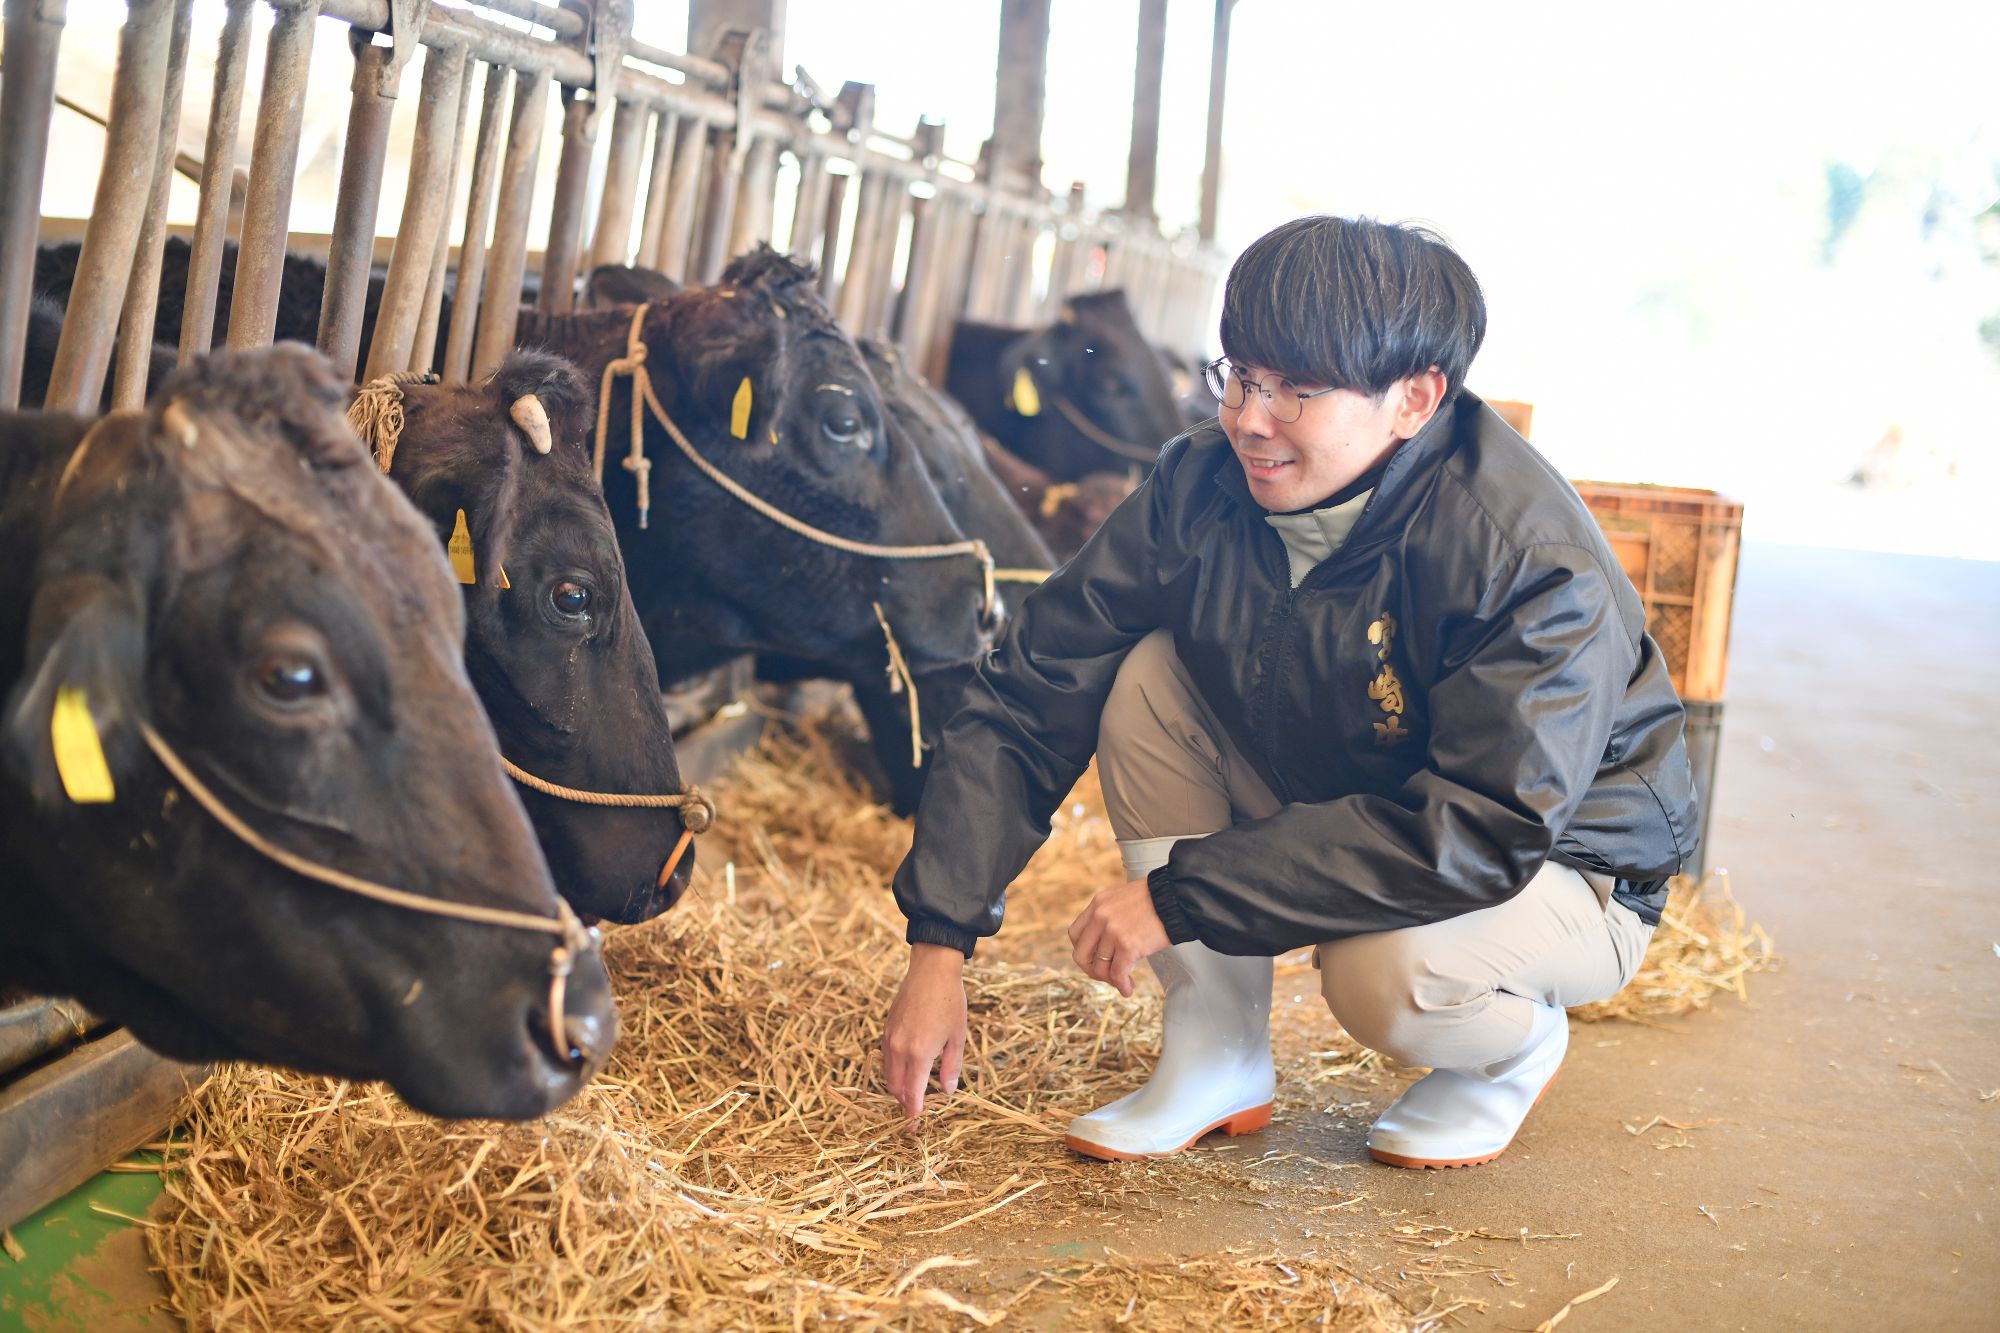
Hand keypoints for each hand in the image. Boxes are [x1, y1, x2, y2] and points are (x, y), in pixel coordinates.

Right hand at [880, 943, 967, 1119]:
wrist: (931, 969)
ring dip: (898, 1088)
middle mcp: (899, 1049)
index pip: (911, 1095)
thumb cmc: (949, 1001)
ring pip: (888, 1074)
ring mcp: (889, 1038)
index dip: (913, 1114)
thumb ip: (951, 1067)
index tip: (914, 1127)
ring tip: (912, 1094)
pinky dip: (893, 1070)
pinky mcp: (886, 1028)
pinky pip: (885, 1058)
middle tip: (915, 1112)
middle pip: (895, 1088)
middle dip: (904, 1103)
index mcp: (919, 1054)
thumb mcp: (957, 1037)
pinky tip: (906, 1070)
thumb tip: (947, 1091)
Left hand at [1067, 877, 1170, 997]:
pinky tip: (1128, 988)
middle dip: (1092, 970)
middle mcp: (1100, 917)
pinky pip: (1118, 974)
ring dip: (1112, 980)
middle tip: (1106, 976)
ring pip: (1101, 968)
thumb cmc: (1156, 899)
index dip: (1083, 951)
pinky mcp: (1128, 946)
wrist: (1176, 898)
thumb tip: (1105, 944)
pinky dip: (1122, 985)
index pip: (1075, 934)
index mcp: (1098, 904)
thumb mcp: (1122, 898)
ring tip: (1124, 983)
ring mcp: (1113, 932)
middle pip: (1081, 954)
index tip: (1095, 958)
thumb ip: (1109, 916)